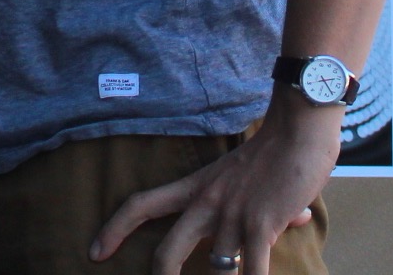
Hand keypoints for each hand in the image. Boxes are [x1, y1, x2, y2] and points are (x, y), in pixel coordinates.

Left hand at [91, 102, 338, 274]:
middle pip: (168, 250)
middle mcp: (206, 204)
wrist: (297, 132)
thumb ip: (263, 204)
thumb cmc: (278, 152)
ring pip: (216, 270)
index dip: (114, 229)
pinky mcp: (259, 226)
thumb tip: (295, 221)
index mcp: (195, 188)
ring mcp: (231, 217)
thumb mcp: (250, 177)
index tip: (95, 252)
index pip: (142, 204)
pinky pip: (252, 273)